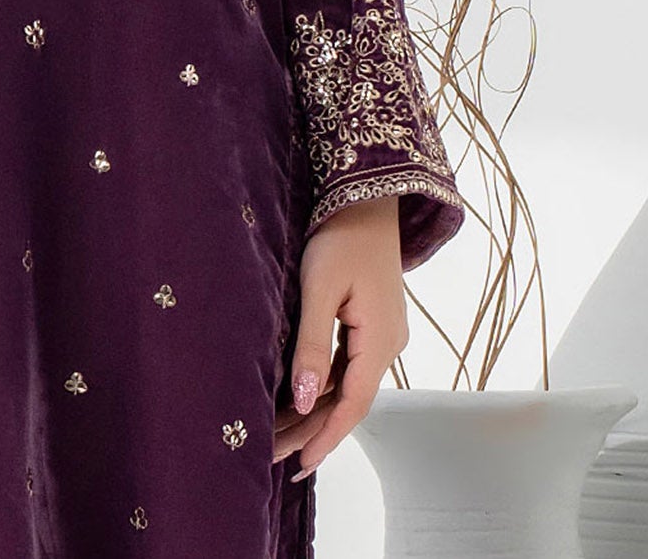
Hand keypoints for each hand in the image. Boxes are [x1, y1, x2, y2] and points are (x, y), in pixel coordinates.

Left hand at [272, 194, 407, 479]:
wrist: (368, 199)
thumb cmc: (341, 237)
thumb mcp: (320, 288)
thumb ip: (312, 344)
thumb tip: (302, 398)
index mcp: (380, 341)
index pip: (351, 404)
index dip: (325, 437)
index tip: (299, 464)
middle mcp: (388, 344)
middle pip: (348, 400)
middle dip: (313, 429)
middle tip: (275, 457)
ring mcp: (383, 334)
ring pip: (348, 385)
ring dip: (317, 410)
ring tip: (282, 436)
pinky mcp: (372, 322)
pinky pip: (349, 366)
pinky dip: (325, 385)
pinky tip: (303, 397)